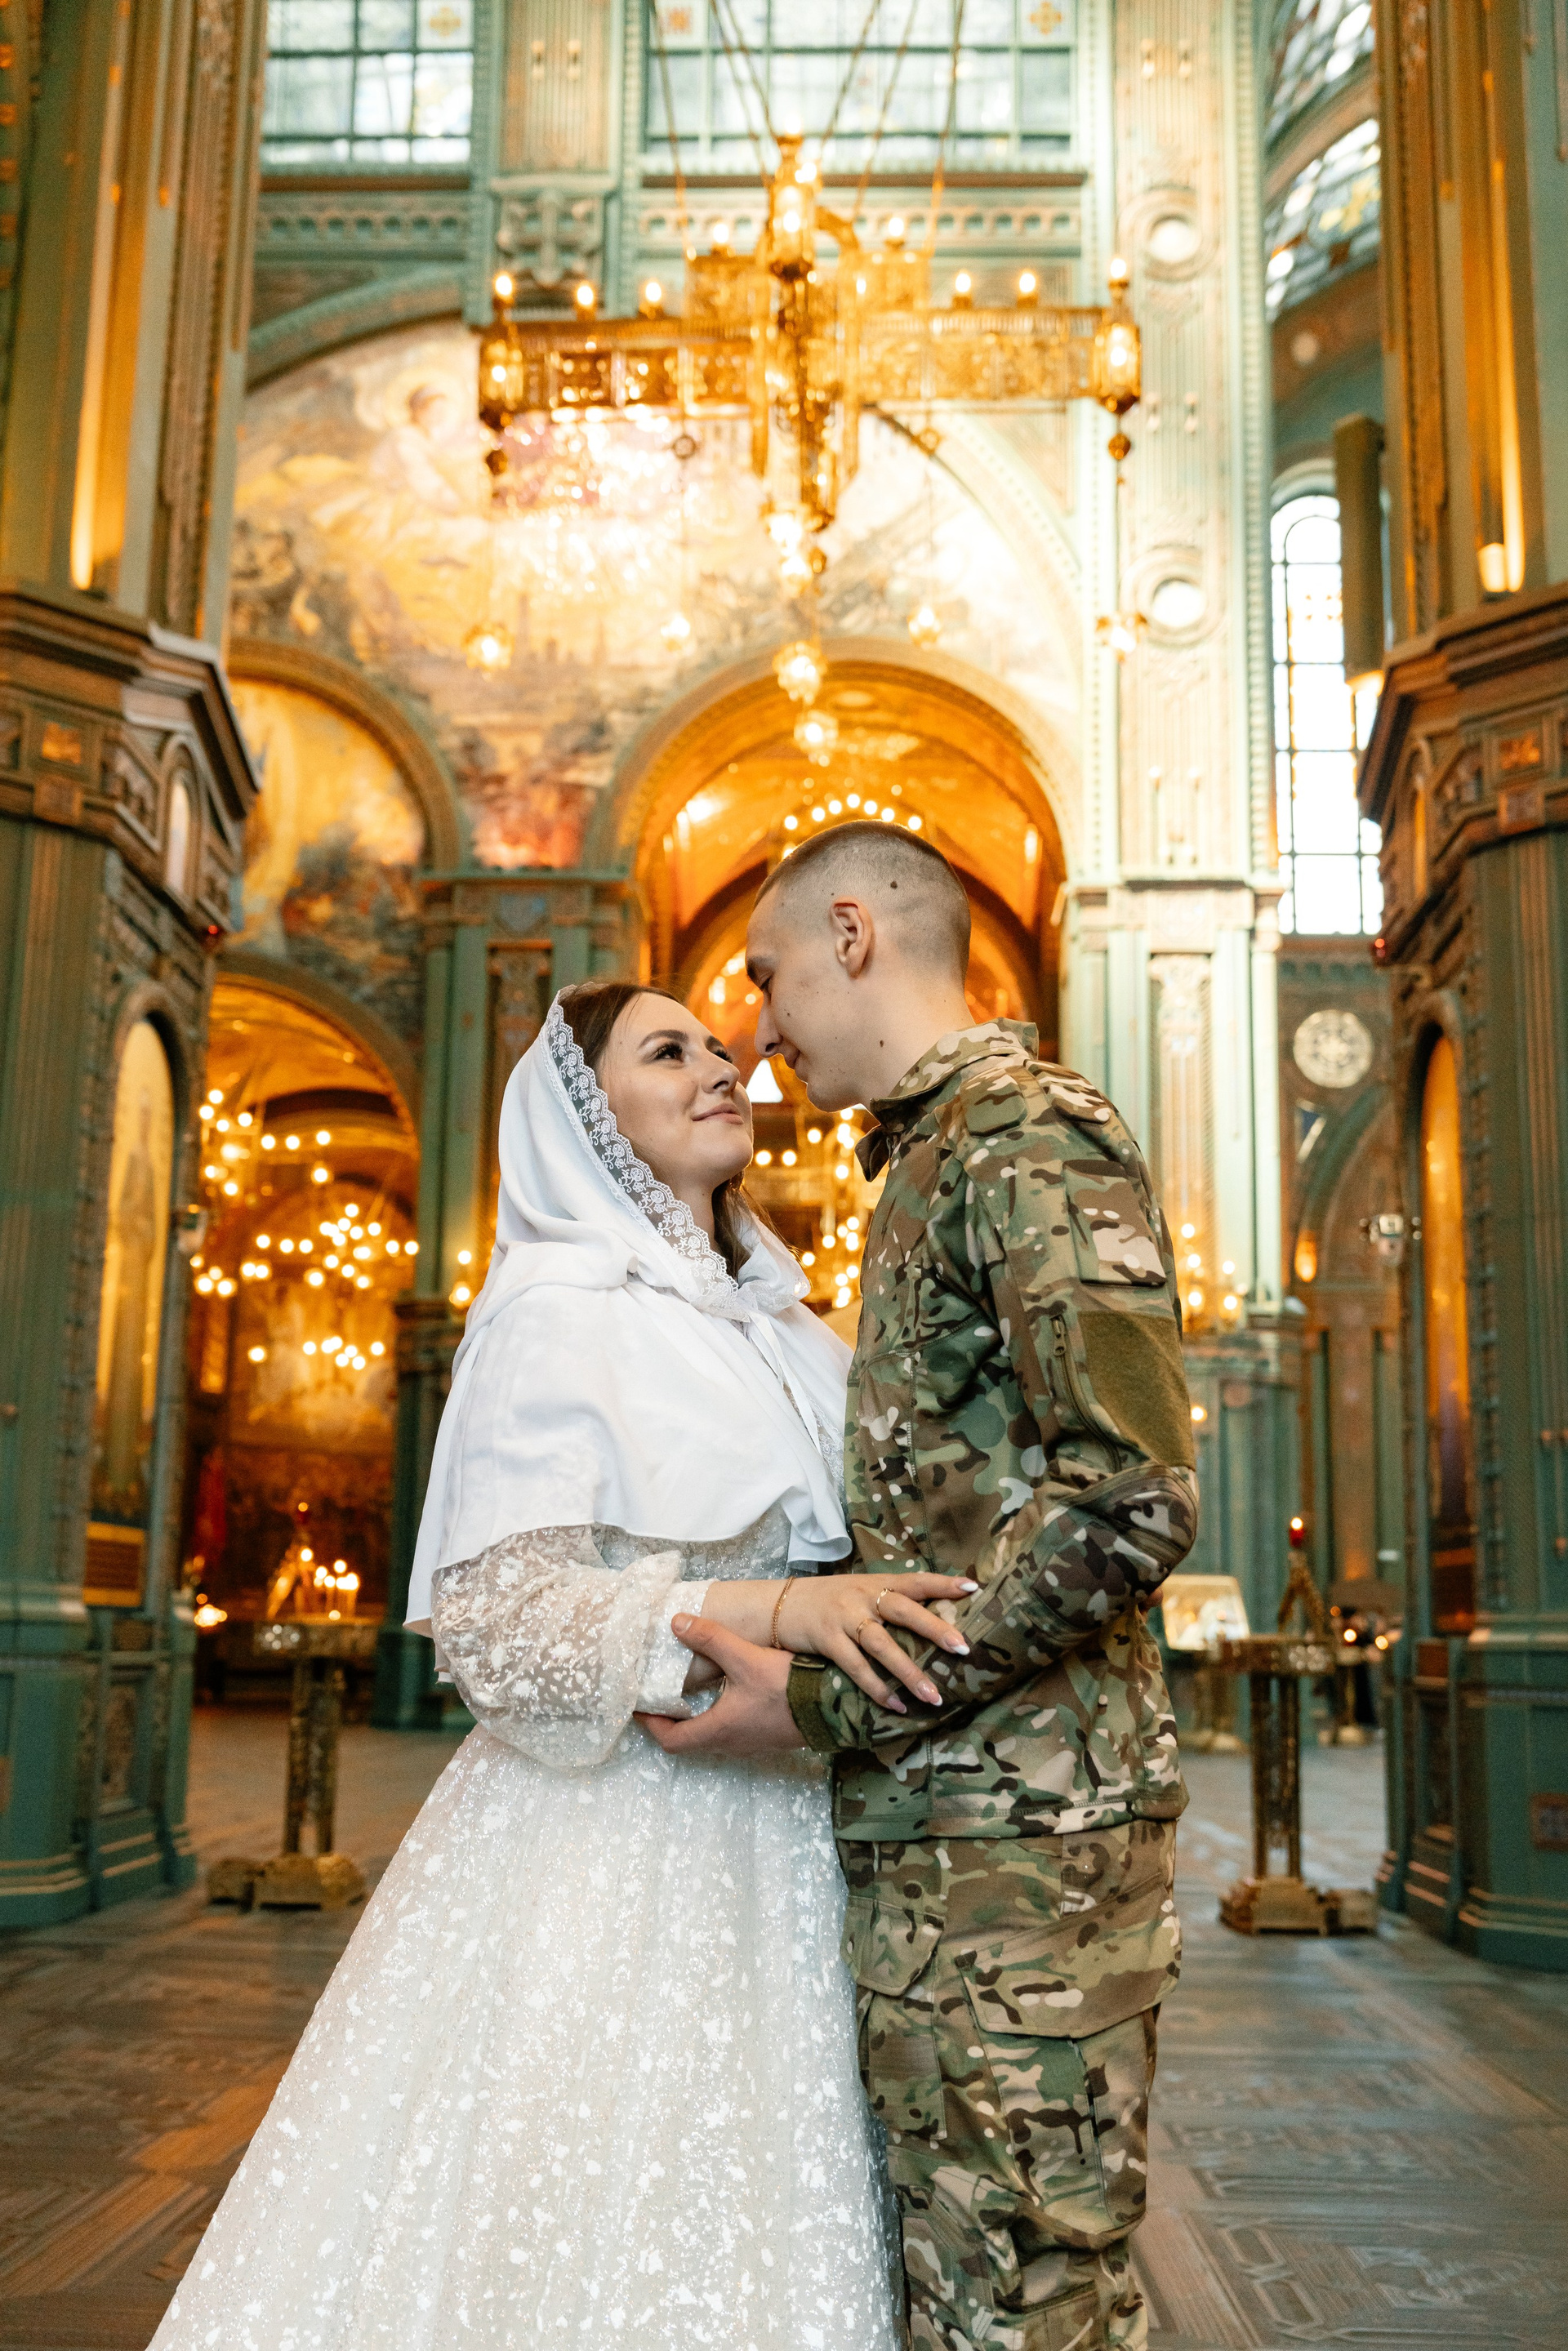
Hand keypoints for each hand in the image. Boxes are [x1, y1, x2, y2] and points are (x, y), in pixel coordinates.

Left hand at [636, 1617, 802, 1756]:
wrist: (836, 1707)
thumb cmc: (787, 1688)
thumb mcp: (744, 1658)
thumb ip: (710, 1639)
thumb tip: (675, 1623)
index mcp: (719, 1729)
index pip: (671, 1740)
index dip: (651, 1725)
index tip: (639, 1708)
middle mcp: (732, 1742)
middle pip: (690, 1741)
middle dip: (671, 1721)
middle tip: (661, 1697)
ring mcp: (752, 1742)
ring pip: (713, 1736)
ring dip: (697, 1719)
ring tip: (689, 1693)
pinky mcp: (769, 1735)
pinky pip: (734, 1731)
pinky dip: (719, 1716)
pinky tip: (728, 1692)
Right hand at [778, 1572, 977, 1711]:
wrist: (779, 1606)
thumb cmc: (829, 1602)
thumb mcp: (859, 1591)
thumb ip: (889, 1601)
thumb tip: (932, 1623)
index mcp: (877, 1583)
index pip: (915, 1580)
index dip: (943, 1583)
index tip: (973, 1587)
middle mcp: (863, 1597)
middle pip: (904, 1610)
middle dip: (935, 1629)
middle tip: (963, 1648)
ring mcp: (844, 1618)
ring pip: (882, 1645)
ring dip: (909, 1672)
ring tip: (934, 1695)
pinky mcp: (827, 1641)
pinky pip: (856, 1668)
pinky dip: (877, 1688)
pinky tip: (897, 1706)